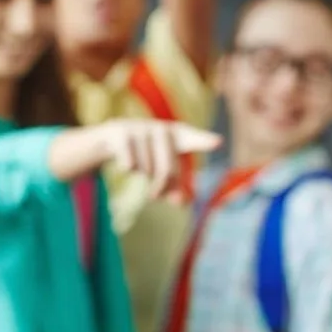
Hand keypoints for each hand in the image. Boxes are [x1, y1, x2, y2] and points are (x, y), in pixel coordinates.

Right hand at [97, 119, 220, 201]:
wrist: (113, 136)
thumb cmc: (147, 154)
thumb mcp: (161, 169)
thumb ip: (174, 187)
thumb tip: (181, 203)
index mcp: (177, 135)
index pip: (192, 138)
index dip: (204, 141)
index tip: (218, 142)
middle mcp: (161, 128)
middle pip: (167, 170)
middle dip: (160, 186)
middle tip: (154, 197)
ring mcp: (141, 129)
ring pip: (146, 169)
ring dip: (142, 177)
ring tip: (138, 169)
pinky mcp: (122, 133)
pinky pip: (130, 164)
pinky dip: (128, 168)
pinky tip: (125, 161)